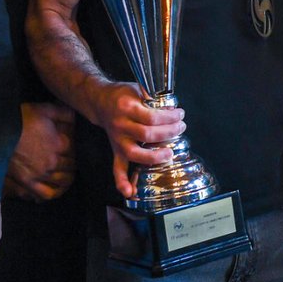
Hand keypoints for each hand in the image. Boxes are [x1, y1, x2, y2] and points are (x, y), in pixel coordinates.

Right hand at [3, 102, 75, 202]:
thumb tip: (77, 115)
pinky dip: (54, 193)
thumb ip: (64, 113)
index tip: (72, 147)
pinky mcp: (26, 182)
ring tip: (67, 176)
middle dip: (73, 164)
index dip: (76, 149)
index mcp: (60, 144)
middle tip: (71, 162)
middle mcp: (53, 161)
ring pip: (62, 181)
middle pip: (70, 166)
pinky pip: (45, 193)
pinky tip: (56, 190)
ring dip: (67, 179)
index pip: (76, 150)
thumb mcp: (46, 110)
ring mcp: (40, 173)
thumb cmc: (22, 119)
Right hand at [89, 83, 184, 198]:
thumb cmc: (123, 95)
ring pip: (134, 154)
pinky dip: (122, 182)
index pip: (151, 117)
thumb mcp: (138, 89)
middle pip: (146, 135)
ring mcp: (117, 140)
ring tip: (169, 154)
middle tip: (181, 128)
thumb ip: (154, 97)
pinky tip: (130, 192)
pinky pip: (117, 168)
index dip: (169, 117)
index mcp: (127, 108)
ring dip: (153, 157)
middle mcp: (120, 126)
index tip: (180, 114)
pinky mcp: (115, 150)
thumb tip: (173, 108)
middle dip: (168, 133)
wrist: (100, 101)